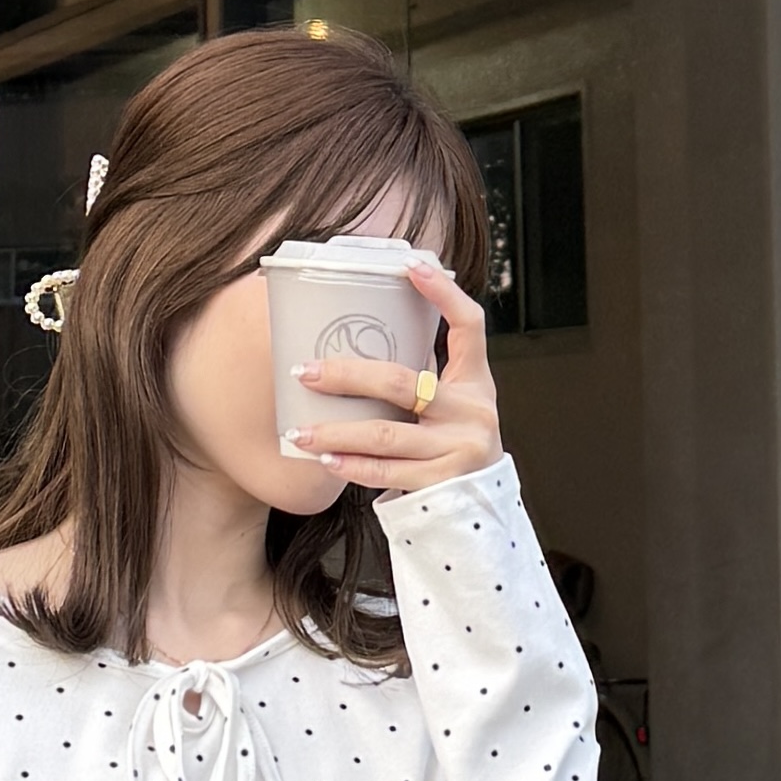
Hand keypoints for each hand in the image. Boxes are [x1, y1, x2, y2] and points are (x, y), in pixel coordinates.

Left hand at [285, 257, 501, 493]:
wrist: (480, 514)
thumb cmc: (453, 452)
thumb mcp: (452, 409)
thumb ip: (420, 383)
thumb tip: (353, 352)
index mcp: (476, 384)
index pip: (469, 326)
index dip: (443, 294)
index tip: (411, 266)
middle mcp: (473, 412)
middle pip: (401, 382)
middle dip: (346, 376)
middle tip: (305, 372)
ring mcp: (459, 450)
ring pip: (384, 434)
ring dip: (335, 431)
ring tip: (300, 430)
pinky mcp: (441, 484)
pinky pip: (386, 472)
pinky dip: (351, 466)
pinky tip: (326, 459)